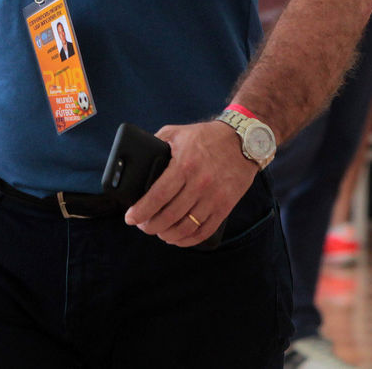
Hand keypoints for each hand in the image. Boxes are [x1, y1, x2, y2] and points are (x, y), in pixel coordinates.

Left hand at [123, 120, 256, 246]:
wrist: (242, 142)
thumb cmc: (205, 136)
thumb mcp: (176, 132)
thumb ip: (156, 141)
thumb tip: (138, 155)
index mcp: (183, 165)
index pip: (158, 195)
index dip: (142, 210)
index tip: (130, 218)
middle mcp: (199, 184)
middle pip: (170, 215)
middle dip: (151, 225)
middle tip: (142, 226)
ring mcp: (214, 197)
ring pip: (186, 226)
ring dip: (168, 234)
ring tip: (158, 232)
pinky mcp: (225, 207)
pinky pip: (205, 230)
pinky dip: (189, 239)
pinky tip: (178, 238)